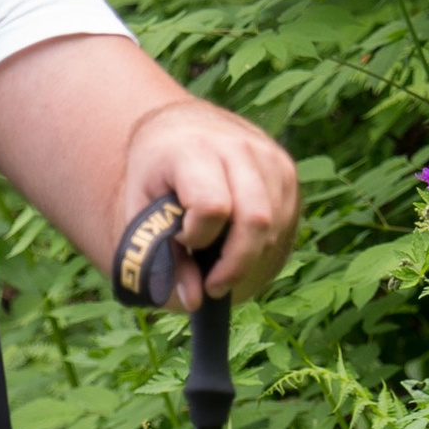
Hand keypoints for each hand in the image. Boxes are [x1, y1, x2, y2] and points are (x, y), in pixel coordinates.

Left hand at [116, 99, 300, 306]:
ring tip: (222, 266)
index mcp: (193, 150)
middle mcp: (239, 148)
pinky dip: (265, 248)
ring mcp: (270, 158)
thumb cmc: (155, 175)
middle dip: (235, 266)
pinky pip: (286, 223)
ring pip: (275, 227)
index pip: (212, 207)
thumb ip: (160, 256)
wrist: (182, 128)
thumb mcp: (140, 211)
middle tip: (213, 285)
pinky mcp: (287, 171)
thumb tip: (195, 300)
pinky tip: (240, 249)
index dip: (196, 236)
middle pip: (255, 220)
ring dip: (251, 261)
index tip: (182, 240)